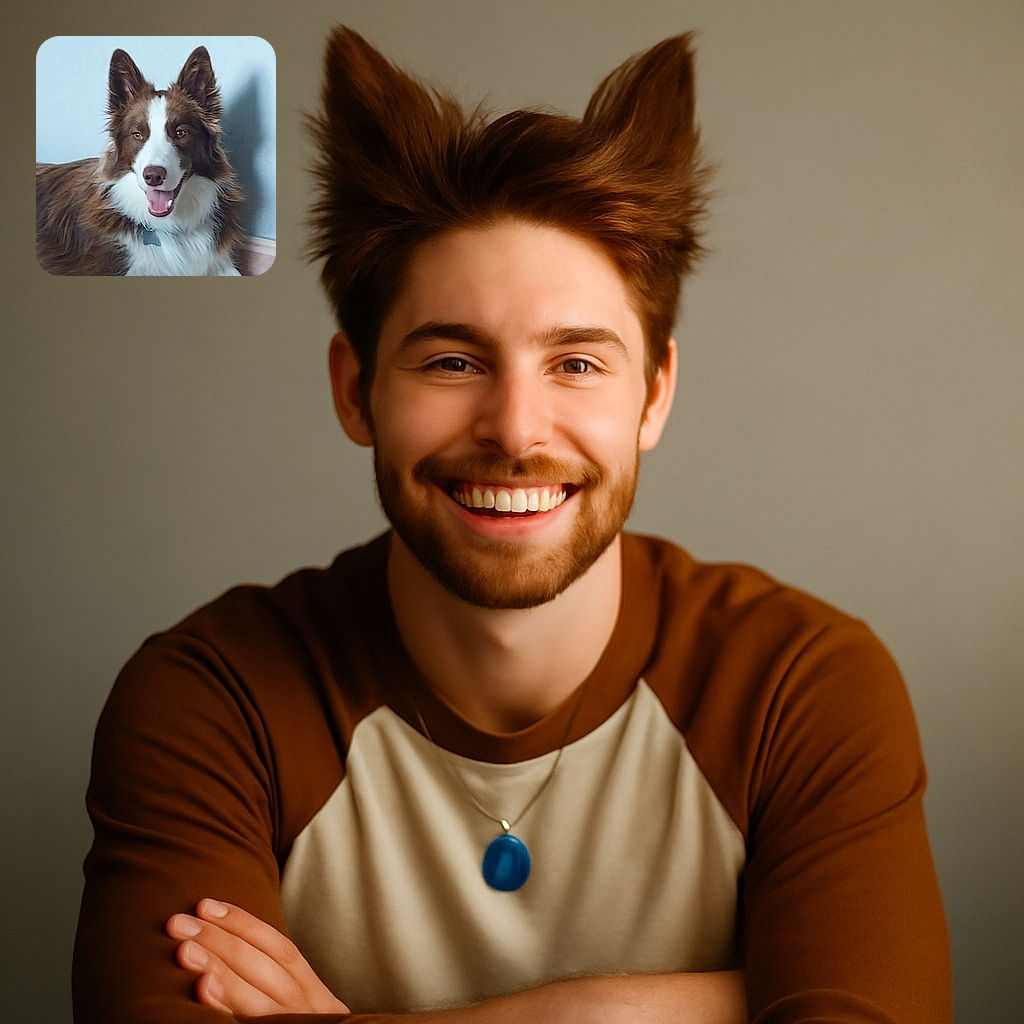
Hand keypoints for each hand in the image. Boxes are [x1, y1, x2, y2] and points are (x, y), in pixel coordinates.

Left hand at [167, 898, 349, 1016]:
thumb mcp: (302, 1008)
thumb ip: (275, 982)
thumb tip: (228, 944)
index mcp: (312, 991)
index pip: (279, 948)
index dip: (243, 923)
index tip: (206, 904)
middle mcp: (306, 1008)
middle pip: (260, 966)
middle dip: (218, 939)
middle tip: (177, 922)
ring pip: (253, 995)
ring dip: (217, 968)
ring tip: (183, 949)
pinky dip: (223, 1009)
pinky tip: (201, 991)